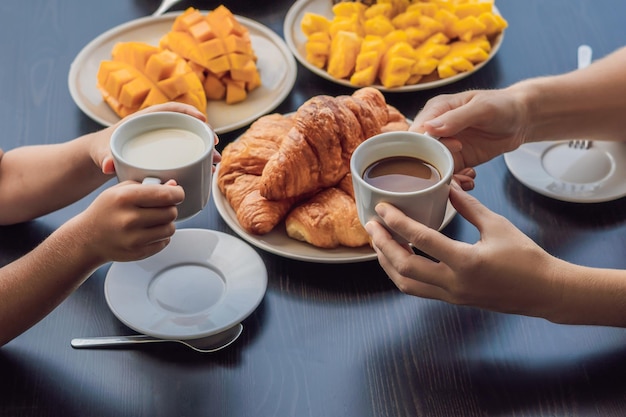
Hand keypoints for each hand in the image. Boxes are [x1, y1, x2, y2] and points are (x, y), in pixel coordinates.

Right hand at [68, 180, 184, 262]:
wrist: (87, 239)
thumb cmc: (106, 210)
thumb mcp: (120, 190)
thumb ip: (148, 186)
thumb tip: (174, 185)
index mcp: (125, 198)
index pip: (165, 195)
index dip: (177, 193)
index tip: (177, 193)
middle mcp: (129, 219)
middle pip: (171, 212)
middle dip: (170, 208)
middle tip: (160, 208)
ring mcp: (133, 239)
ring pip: (170, 229)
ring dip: (167, 223)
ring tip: (154, 220)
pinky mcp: (138, 253)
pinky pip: (164, 242)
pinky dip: (161, 237)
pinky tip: (148, 232)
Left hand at [91, 102, 214, 173]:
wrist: (100, 157)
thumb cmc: (101, 150)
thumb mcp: (102, 152)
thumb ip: (104, 157)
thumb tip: (107, 165)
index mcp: (145, 119)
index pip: (171, 109)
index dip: (189, 112)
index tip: (203, 120)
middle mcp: (158, 127)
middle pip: (186, 125)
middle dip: (204, 133)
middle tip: (215, 146)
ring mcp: (164, 140)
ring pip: (189, 140)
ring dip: (205, 149)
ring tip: (215, 162)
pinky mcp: (166, 154)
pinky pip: (186, 153)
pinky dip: (198, 160)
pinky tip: (207, 170)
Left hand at [364, 181, 562, 318]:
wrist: (544, 291)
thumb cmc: (525, 257)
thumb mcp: (497, 225)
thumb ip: (468, 206)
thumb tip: (447, 185)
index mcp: (466, 261)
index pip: (421, 239)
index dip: (396, 222)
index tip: (382, 208)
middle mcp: (454, 283)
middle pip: (403, 266)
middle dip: (382, 245)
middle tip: (371, 225)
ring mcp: (452, 295)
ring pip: (406, 283)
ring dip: (387, 262)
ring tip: (379, 242)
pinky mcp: (453, 300)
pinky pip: (418, 289)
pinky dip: (402, 273)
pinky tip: (398, 257)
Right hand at [410, 88, 529, 174]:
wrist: (521, 119)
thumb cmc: (503, 105)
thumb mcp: (482, 109)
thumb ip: (455, 118)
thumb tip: (428, 128)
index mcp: (436, 110)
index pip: (416, 131)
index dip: (424, 144)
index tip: (448, 148)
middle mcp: (436, 129)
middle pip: (419, 152)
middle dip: (433, 165)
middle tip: (455, 169)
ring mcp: (445, 146)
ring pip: (432, 167)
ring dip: (445, 177)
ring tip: (465, 177)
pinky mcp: (456, 160)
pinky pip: (447, 175)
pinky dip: (456, 181)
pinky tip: (469, 179)